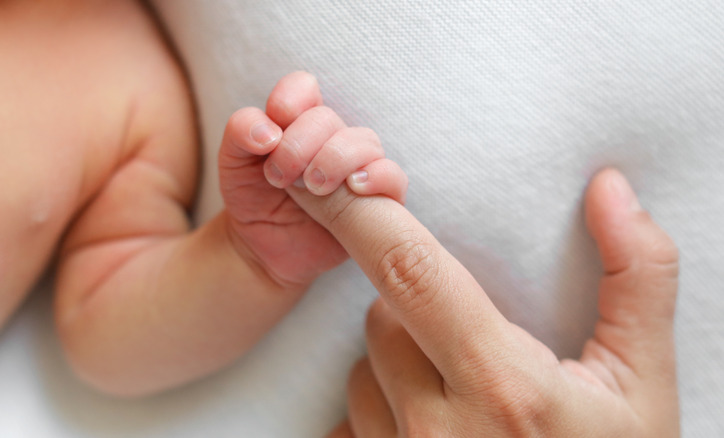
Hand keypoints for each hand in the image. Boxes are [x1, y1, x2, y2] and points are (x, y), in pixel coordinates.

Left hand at [219, 71, 406, 288]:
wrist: (262, 249)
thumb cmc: (252, 199)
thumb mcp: (232, 164)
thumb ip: (240, 132)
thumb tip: (268, 130)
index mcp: (297, 121)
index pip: (304, 88)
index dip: (289, 102)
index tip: (269, 138)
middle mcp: (331, 139)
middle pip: (327, 118)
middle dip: (298, 146)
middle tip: (278, 178)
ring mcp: (356, 167)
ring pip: (365, 142)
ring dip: (335, 160)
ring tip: (313, 187)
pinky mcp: (377, 200)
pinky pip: (394, 177)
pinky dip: (379, 175)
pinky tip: (355, 187)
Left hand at [286, 169, 678, 436]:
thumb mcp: (644, 384)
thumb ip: (637, 280)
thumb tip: (610, 190)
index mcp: (503, 385)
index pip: (409, 272)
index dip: (361, 215)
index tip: (326, 179)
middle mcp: (438, 428)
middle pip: (381, 318)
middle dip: (413, 308)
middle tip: (471, 342)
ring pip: (362, 372)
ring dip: (397, 366)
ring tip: (460, 397)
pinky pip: (350, 423)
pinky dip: (381, 412)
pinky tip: (433, 430)